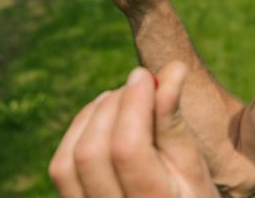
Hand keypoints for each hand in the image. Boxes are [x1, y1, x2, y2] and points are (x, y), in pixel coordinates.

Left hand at [49, 61, 218, 197]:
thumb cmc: (190, 197)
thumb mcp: (193, 167)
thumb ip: (173, 123)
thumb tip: (171, 70)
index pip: (127, 151)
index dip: (133, 105)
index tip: (144, 75)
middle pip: (91, 154)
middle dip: (110, 109)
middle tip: (136, 86)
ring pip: (67, 162)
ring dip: (91, 118)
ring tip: (119, 100)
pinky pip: (61, 170)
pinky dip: (78, 133)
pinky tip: (102, 119)